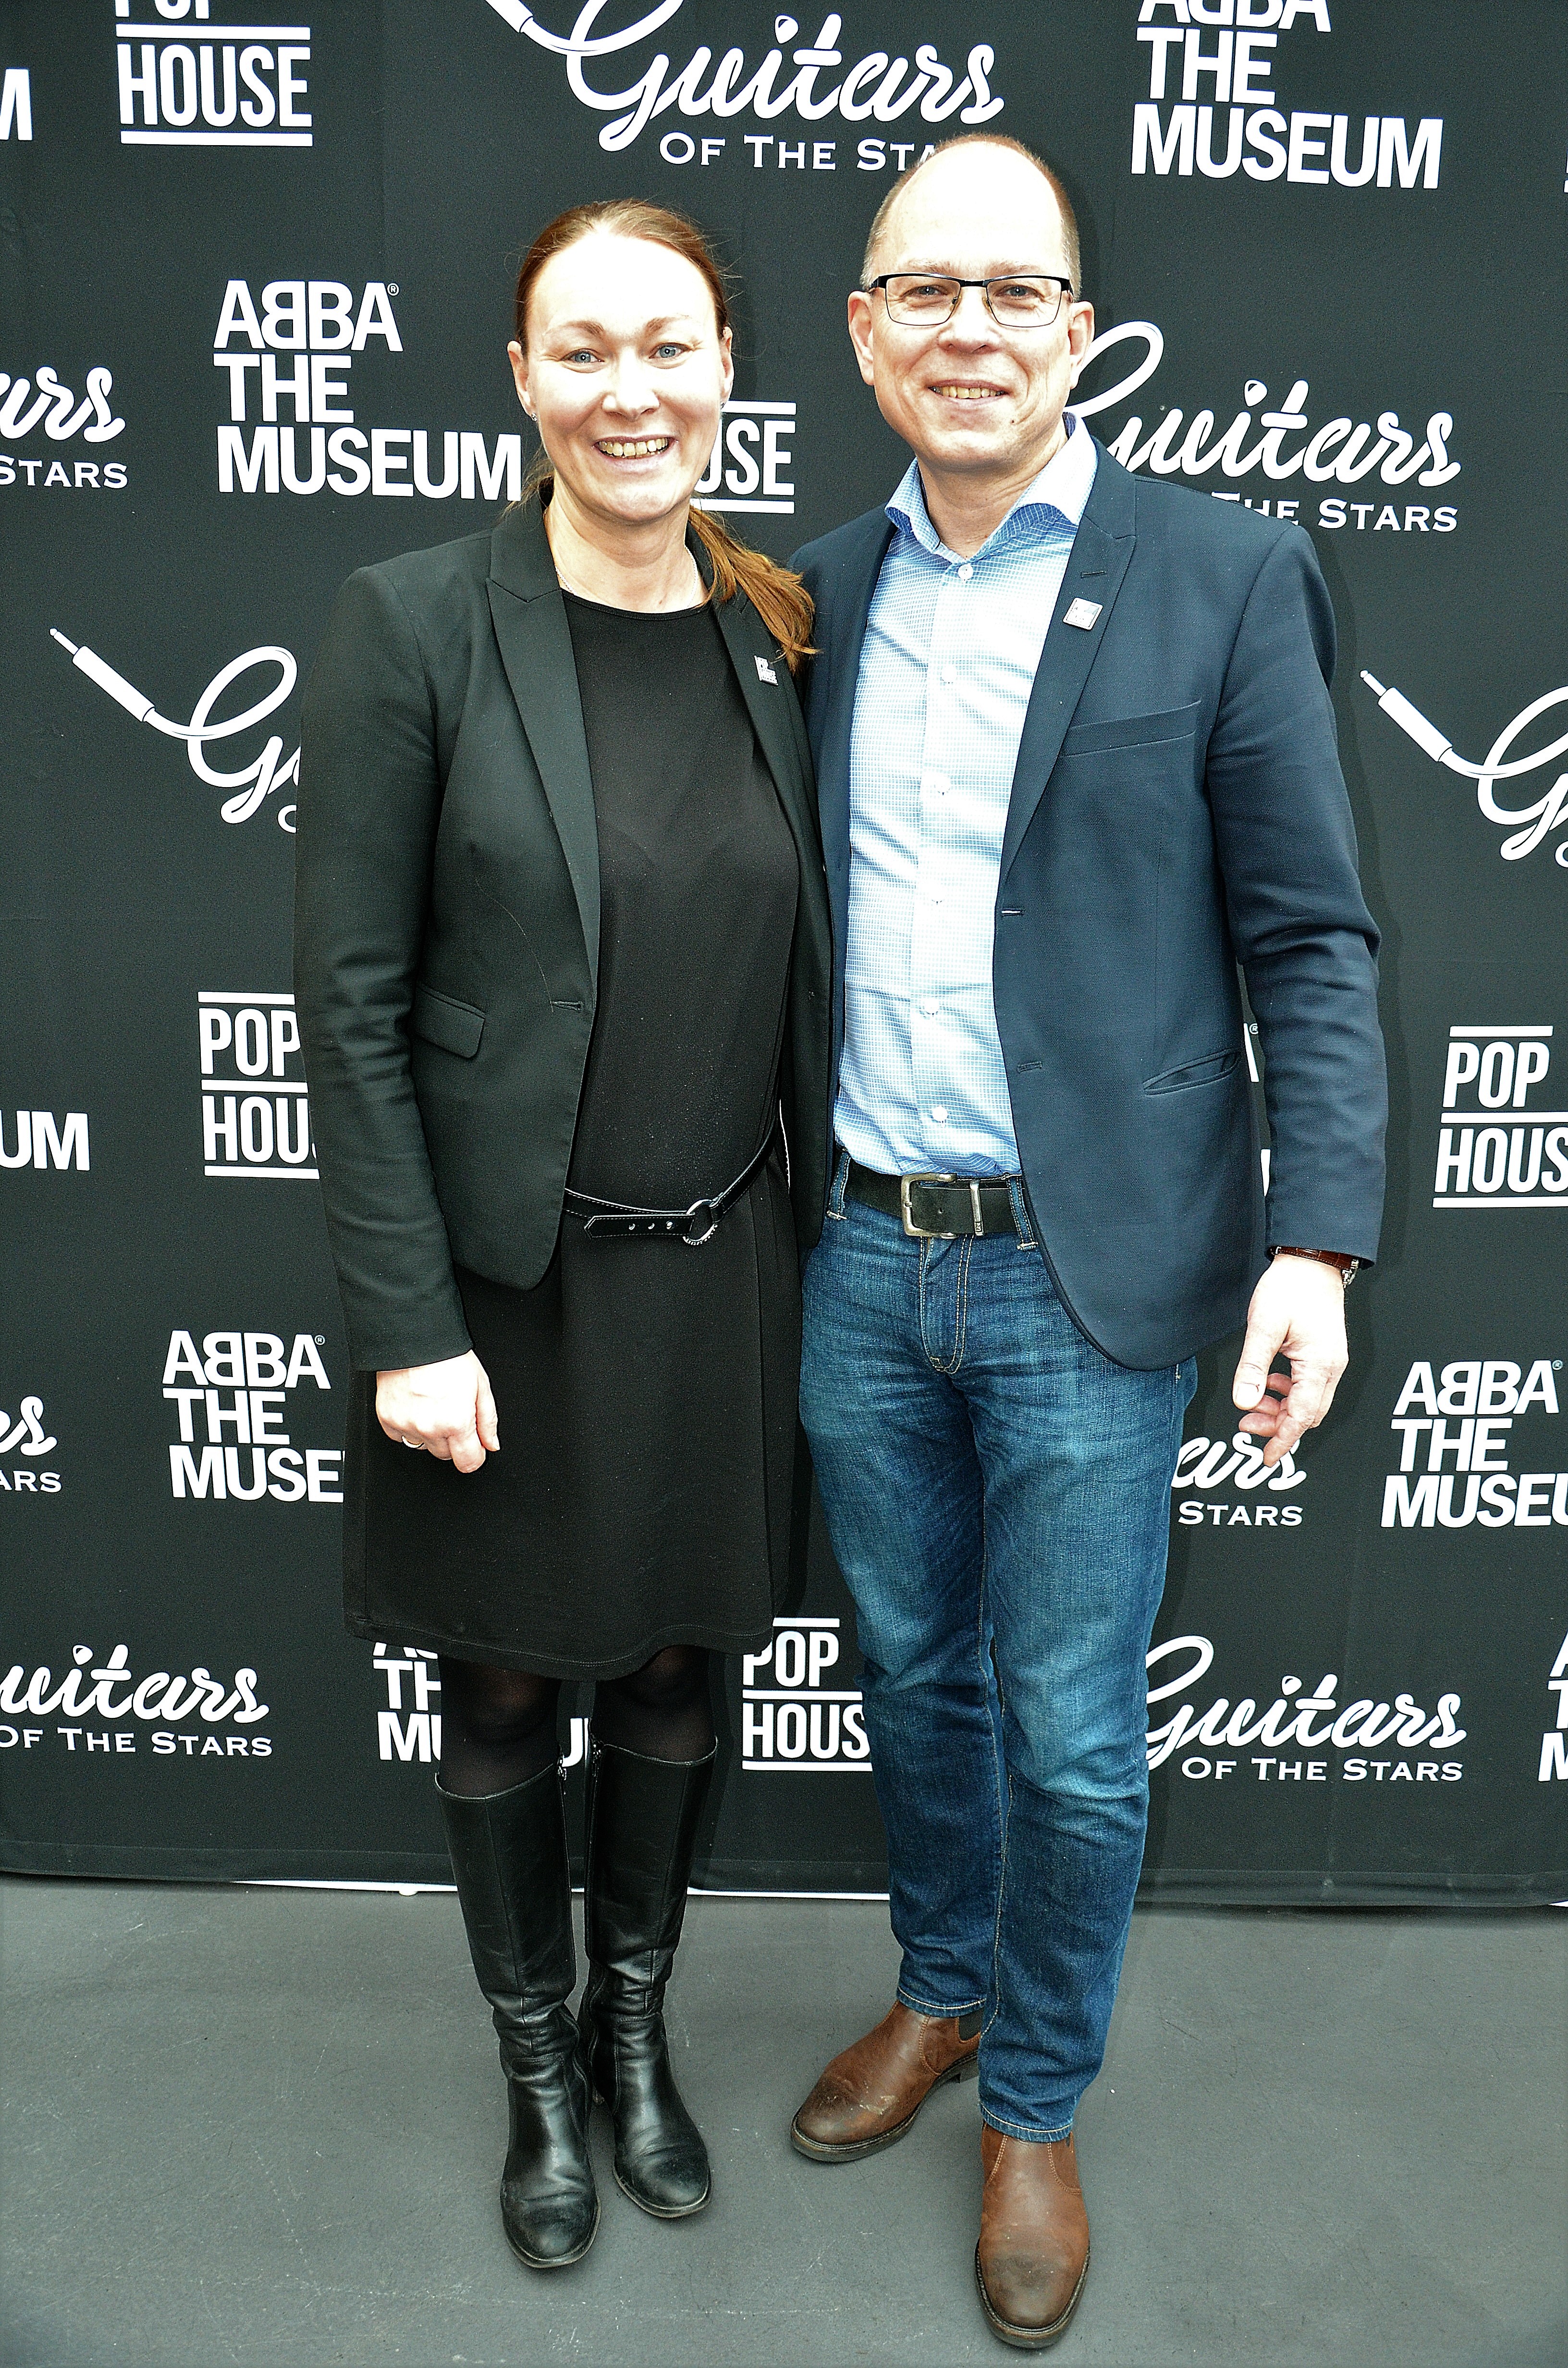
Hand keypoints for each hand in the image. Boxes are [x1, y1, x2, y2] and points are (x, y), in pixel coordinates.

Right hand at [375, 1352, 498, 1473]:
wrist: (414, 1340)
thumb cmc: (448, 1357)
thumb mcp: (480, 1385)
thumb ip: (488, 1420)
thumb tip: (491, 1445)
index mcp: (456, 1422)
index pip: (468, 1463)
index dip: (475, 1456)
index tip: (474, 1447)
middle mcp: (430, 1428)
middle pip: (446, 1456)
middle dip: (453, 1440)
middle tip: (452, 1413)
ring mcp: (406, 1425)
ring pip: (423, 1447)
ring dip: (430, 1434)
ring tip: (432, 1406)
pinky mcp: (388, 1420)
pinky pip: (400, 1437)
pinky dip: (409, 1427)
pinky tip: (415, 1406)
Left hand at [1231, 1255, 1348, 1467]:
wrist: (1312, 1260)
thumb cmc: (1291, 1287)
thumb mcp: (1264, 1327)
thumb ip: (1253, 1366)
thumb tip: (1242, 1401)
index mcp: (1320, 1365)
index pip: (1301, 1416)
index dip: (1282, 1440)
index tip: (1266, 1458)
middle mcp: (1331, 1367)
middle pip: (1307, 1415)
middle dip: (1277, 1425)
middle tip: (1245, 1423)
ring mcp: (1330, 1361)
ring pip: (1308, 1402)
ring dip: (1280, 1408)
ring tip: (1252, 1401)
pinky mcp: (1325, 1354)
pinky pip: (1308, 1386)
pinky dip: (1287, 1393)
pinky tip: (1268, 1383)